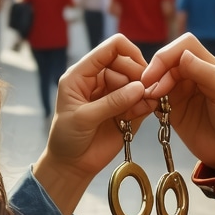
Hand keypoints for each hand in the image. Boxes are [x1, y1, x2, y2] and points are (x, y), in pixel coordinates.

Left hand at [34, 35, 153, 214]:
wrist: (72, 165)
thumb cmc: (67, 138)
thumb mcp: (83, 118)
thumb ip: (111, 102)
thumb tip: (139, 87)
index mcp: (82, 74)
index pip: (109, 49)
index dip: (127, 52)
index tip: (141, 68)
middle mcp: (100, 79)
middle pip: (127, 63)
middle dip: (137, 76)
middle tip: (144, 92)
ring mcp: (115, 94)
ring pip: (137, 82)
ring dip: (144, 92)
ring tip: (141, 107)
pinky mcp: (127, 109)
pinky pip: (143, 100)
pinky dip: (146, 104)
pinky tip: (142, 112)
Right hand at [141, 34, 214, 172]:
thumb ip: (205, 73)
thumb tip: (183, 55)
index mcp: (209, 66)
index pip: (184, 46)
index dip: (167, 54)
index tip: (157, 72)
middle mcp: (193, 74)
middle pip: (167, 61)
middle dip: (156, 71)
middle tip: (149, 89)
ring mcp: (182, 91)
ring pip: (158, 78)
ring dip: (150, 86)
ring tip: (148, 99)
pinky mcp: (173, 109)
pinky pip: (156, 98)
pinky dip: (148, 99)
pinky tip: (148, 105)